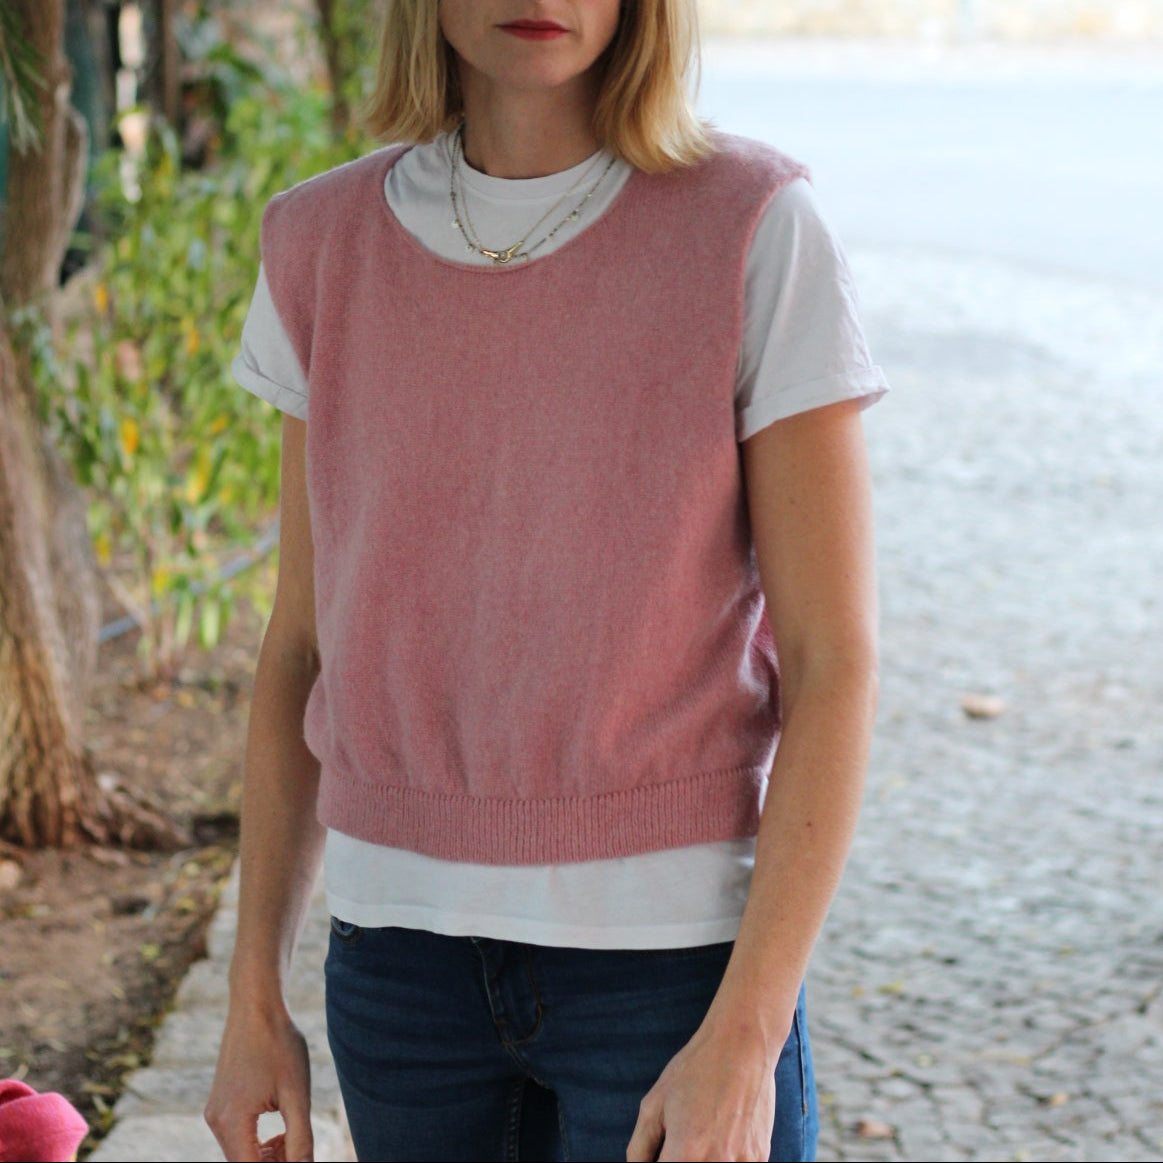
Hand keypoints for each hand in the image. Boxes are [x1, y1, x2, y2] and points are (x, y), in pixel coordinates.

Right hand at [204, 1001, 313, 1161]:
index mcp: (232, 1122)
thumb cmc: (280, 1045)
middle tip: (302, 1147)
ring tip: (294, 1134)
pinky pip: (236, 1135)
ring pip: (241, 1153)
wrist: (257, 1005)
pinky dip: (257, 1140)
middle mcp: (216, 1121)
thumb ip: (301, 1138)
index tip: (301, 1157)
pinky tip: (280, 1126)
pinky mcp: (219, 1102)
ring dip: (267, 1155)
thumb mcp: (297, 1094)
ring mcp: (214, 1112)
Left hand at [626, 1023, 776, 1161]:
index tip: (661, 1154)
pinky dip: (722, 1159)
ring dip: (699, 1162)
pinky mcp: (760, 1159)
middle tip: (675, 1146)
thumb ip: (639, 1149)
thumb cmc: (694, 1070)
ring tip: (697, 1141)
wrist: (742, 1045)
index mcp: (685, 1154)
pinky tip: (718, 1139)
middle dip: (676, 1161)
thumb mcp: (654, 1104)